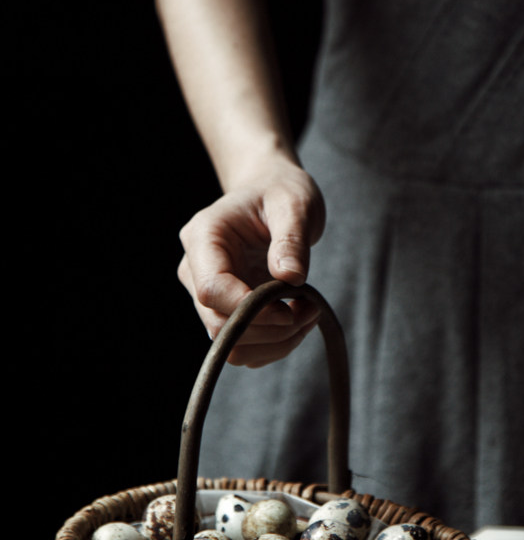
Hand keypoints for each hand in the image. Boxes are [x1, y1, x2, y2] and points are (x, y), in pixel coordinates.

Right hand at [178, 162, 325, 366]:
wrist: (271, 194)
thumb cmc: (280, 192)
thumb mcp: (294, 204)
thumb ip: (291, 239)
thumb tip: (290, 277)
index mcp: (204, 237)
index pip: (211, 289)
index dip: (249, 309)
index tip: (291, 307)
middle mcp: (196, 270)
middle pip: (219, 324)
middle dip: (270, 328)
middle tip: (312, 308)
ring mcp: (207, 295)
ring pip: (232, 344)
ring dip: (276, 342)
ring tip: (309, 313)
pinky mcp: (225, 312)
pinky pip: (244, 347)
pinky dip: (276, 344)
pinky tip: (298, 319)